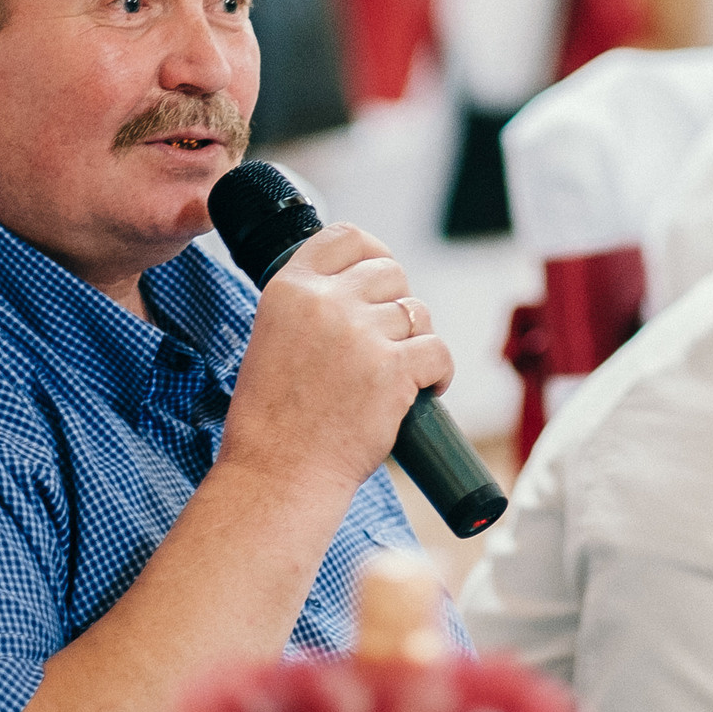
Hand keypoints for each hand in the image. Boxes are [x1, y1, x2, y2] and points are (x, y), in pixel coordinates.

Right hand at [218, 224, 453, 496]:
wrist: (278, 475)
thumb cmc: (273, 422)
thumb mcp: (271, 340)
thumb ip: (309, 308)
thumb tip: (359, 292)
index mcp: (290, 288)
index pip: (346, 236)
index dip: (373, 252)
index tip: (382, 276)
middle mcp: (326, 302)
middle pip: (391, 272)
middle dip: (397, 304)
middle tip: (388, 341)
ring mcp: (361, 334)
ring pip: (418, 314)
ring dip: (417, 342)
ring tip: (401, 375)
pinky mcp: (394, 369)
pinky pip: (438, 351)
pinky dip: (440, 372)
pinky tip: (427, 389)